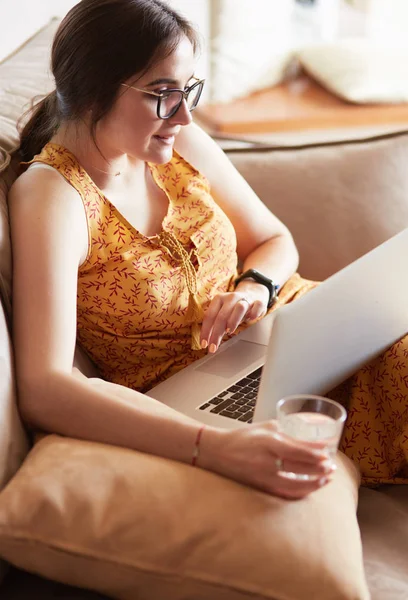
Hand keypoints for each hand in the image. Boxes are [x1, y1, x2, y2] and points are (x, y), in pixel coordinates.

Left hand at [200, 286, 268, 352]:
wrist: (252, 294)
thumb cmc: (234, 308)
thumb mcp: (223, 314)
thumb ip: (216, 325)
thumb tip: (208, 341)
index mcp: (219, 299)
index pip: (209, 316)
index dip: (205, 331)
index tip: (204, 344)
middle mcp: (231, 297)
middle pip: (222, 316)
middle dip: (216, 334)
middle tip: (213, 347)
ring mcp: (245, 299)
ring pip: (239, 308)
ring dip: (233, 321)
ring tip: (229, 332)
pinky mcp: (259, 302)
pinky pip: (258, 306)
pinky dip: (255, 312)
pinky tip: (251, 319)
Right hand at [201, 422, 335, 499]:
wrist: (218, 453)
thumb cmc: (243, 437)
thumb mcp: (266, 428)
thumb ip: (288, 433)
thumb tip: (312, 440)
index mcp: (269, 443)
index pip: (298, 451)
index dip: (316, 455)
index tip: (329, 454)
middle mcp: (267, 461)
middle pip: (301, 469)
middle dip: (320, 469)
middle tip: (332, 468)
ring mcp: (264, 477)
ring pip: (296, 485)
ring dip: (314, 484)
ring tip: (326, 480)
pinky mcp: (261, 488)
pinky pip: (286, 494)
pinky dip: (301, 493)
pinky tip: (310, 490)